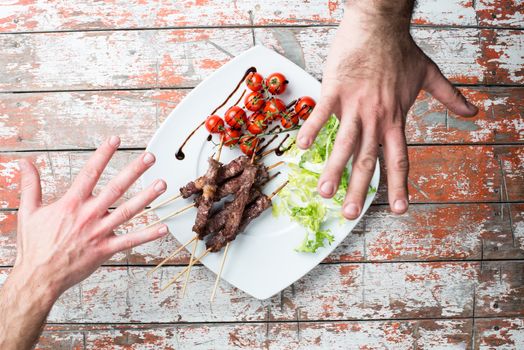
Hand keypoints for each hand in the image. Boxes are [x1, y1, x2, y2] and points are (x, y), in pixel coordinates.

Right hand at [13, 136, 168, 297]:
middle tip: (150, 157)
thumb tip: (25, 163)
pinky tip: (163, 228)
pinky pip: (130, 241)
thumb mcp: (29, 212)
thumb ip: (30, 185)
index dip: (103, 154)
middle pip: (116, 188)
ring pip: (128, 211)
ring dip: (147, 197)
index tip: (115, 140)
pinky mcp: (105, 250)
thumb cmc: (34, 246)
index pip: (90, 172)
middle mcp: (88, 215)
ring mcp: (99, 232)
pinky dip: (148, 235)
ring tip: (162, 184)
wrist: (38, 277)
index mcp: (71, 203)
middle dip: (134, 170)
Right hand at [297, 1, 477, 218]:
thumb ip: (450, 98)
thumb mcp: (429, 75)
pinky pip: (322, 113)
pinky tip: (302, 148)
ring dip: (333, 170)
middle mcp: (376, 117)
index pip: (398, 159)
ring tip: (324, 193)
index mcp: (395, 118)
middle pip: (366, 160)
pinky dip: (311, 129)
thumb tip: (472, 113)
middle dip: (358, 190)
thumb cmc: (400, 49)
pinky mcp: (335, 88)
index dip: (398, 186)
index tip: (398, 210)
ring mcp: (355, 104)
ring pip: (343, 142)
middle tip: (349, 215)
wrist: (380, 23)